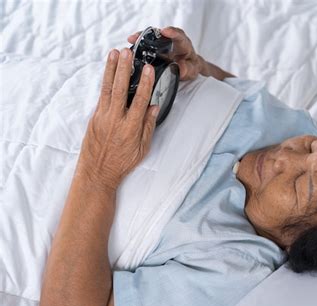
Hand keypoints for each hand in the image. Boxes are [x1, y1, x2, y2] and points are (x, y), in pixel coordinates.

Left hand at [76, 48, 159, 189]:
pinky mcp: (94, 117)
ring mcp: (102, 117)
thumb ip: (148, 126)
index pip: (140, 100)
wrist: (97, 172)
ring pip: (107, 88)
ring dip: (111, 69)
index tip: (148, 69)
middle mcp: (115, 119)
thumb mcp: (143, 148)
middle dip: (124, 69)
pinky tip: (108, 71)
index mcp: (130, 128)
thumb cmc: (122, 163)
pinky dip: (105, 81)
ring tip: (114, 54)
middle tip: (127, 53)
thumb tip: (153, 107)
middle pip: (120, 89)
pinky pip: (101, 95)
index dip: (145, 83)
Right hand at [128, 26, 201, 80]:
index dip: (172, 32)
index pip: (179, 35)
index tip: (165, 31)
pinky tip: (132, 45)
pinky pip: (148, 43)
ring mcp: (163, 43)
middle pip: (161, 33)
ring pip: (153, 37)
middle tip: (139, 36)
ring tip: (132, 39)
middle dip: (149, 33)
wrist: (188, 68)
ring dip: (142, 37)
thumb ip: (188, 68)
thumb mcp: (192, 69)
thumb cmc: (191, 66)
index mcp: (183, 44)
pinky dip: (140, 43)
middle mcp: (173, 40)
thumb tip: (181, 68)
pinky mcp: (157, 46)